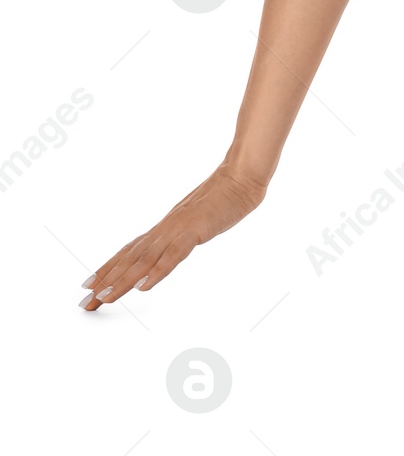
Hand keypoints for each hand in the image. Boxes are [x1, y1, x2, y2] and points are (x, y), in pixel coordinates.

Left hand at [79, 165, 265, 310]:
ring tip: (103, 298)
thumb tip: (176, 244)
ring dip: (122, 280)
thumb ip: (185, 232)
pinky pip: (174, 254)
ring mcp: (179, 229)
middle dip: (106, 282)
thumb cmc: (226, 195)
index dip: (108, 268)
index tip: (89, 285)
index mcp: (166, 227)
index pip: (130, 250)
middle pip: (130, 258)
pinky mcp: (195, 230)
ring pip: (145, 259)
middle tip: (85, 303)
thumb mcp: (199, 218)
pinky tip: (144, 287)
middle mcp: (165, 228)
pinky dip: (157, 271)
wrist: (242, 175)